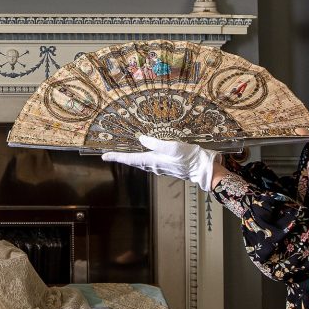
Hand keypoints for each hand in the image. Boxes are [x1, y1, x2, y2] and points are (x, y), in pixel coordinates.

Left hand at [101, 134, 215, 191]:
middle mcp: (154, 166)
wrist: (203, 169)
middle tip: (111, 154)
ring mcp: (161, 168)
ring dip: (132, 158)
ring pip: (142, 163)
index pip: (130, 159)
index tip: (104, 156)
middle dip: (122, 158)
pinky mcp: (167, 167)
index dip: (117, 157)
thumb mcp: (173, 147)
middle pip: (134, 162)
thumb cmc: (189, 157)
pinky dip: (143, 158)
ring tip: (124, 153)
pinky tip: (145, 153)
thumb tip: (141, 139)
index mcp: (153, 161)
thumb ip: (156, 143)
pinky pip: (150, 162)